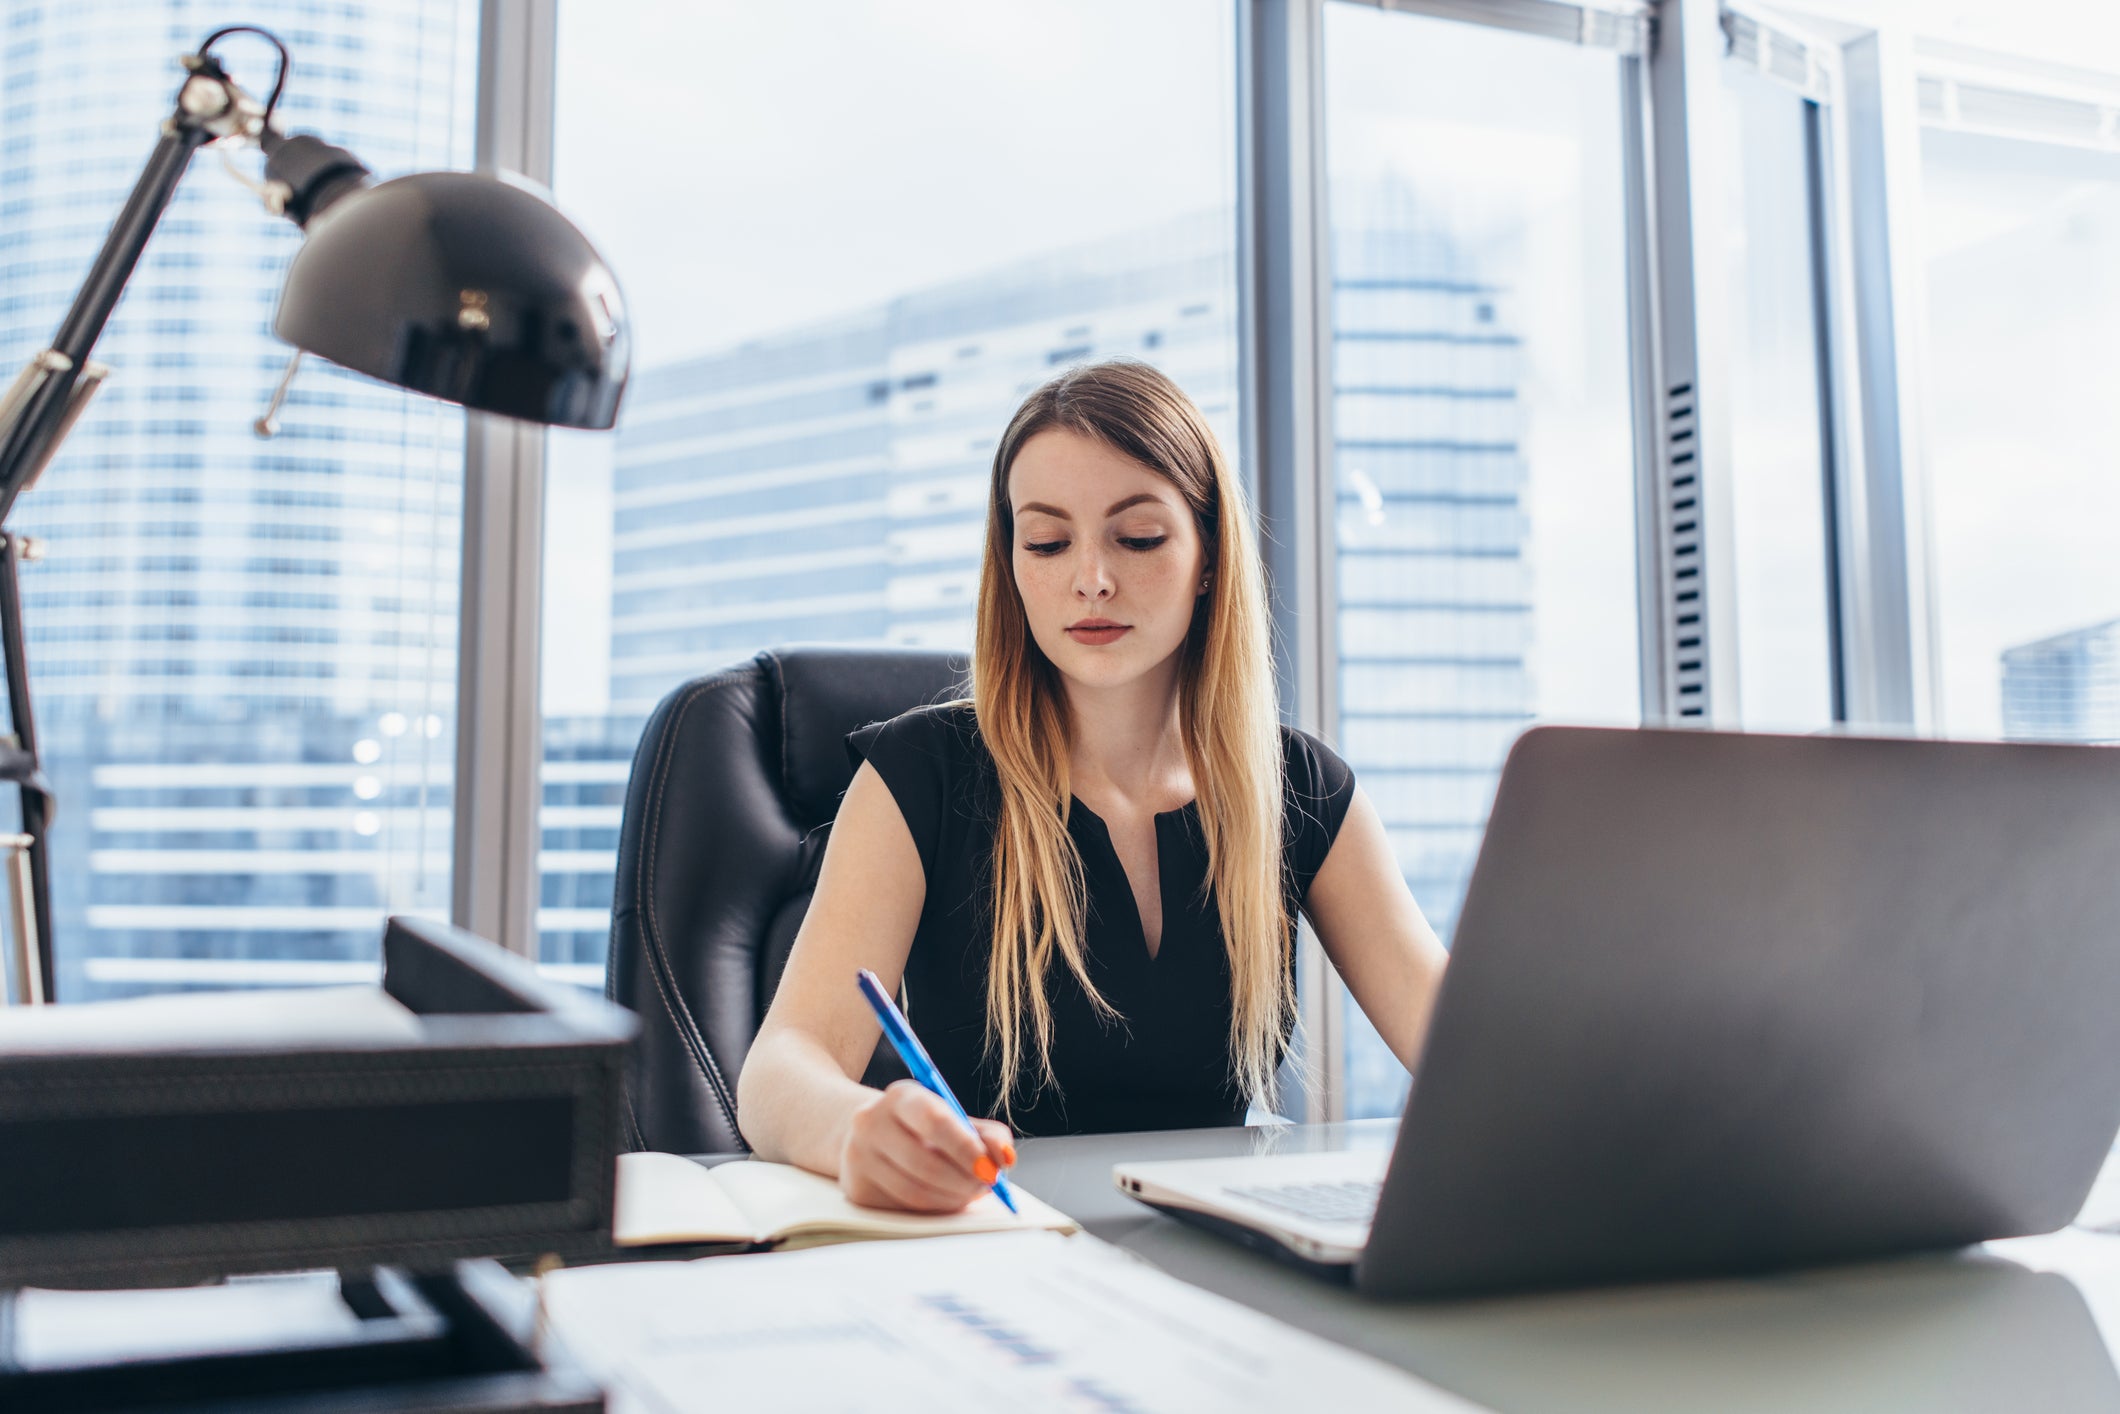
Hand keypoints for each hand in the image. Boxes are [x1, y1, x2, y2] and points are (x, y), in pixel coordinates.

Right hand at [839, 1079, 1017, 1212]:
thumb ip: (989, 1136)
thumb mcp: (956, 1120)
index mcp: (901, 1096)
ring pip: (915, 1192)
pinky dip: (933, 1208)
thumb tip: (1006, 1158)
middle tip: (986, 1186)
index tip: (991, 1170)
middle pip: (924, 1163)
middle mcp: (871, 1122)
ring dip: (951, 1199)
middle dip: (964, 1182)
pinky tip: (944, 1198)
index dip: (966, 1149)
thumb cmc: (923, 1128)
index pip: (934, 1122)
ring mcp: (858, 1156)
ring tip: (969, 1192)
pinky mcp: (856, 1188)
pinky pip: (903, 1208)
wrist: (871, 1134)